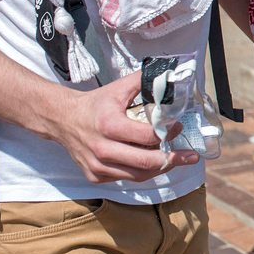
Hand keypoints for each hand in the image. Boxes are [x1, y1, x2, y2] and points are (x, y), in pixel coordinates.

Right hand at [51, 72, 199, 182]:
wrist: (62, 120)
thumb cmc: (96, 104)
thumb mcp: (119, 88)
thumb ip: (144, 81)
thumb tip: (170, 75)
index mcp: (109, 125)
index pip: (147, 136)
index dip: (168, 133)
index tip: (179, 127)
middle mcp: (102, 149)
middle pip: (146, 162)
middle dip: (173, 159)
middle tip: (190, 156)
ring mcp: (98, 166)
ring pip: (139, 175)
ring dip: (161, 168)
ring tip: (177, 160)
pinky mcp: (95, 176)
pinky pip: (127, 178)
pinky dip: (143, 172)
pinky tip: (154, 162)